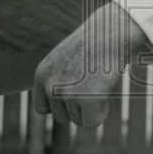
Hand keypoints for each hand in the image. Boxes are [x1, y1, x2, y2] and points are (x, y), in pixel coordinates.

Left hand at [32, 4, 151, 127]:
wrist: (110, 31)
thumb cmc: (93, 45)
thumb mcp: (65, 60)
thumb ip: (58, 81)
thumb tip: (62, 106)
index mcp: (41, 74)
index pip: (42, 108)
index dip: (59, 106)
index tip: (74, 95)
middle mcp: (50, 85)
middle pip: (61, 117)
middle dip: (77, 107)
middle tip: (91, 83)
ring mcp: (67, 93)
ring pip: (77, 120)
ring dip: (90, 107)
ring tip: (98, 82)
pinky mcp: (86, 98)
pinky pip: (92, 122)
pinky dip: (102, 112)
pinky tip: (105, 91)